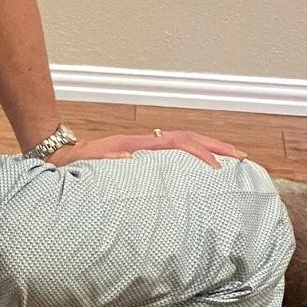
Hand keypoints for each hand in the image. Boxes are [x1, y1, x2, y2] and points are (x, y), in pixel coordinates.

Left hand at [47, 129, 248, 167]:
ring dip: (212, 148)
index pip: (179, 144)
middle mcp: (148, 142)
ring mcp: (149, 146)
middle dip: (218, 147)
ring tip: (235, 158)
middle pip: (191, 138)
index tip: (217, 167)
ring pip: (188, 141)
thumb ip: (108, 162)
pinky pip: (179, 150)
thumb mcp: (90, 164)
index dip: (200, 153)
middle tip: (242, 158)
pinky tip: (208, 164)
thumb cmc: (77, 164)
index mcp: (140, 145)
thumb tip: (131, 160)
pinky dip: (197, 153)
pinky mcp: (147, 152)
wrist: (63, 155)